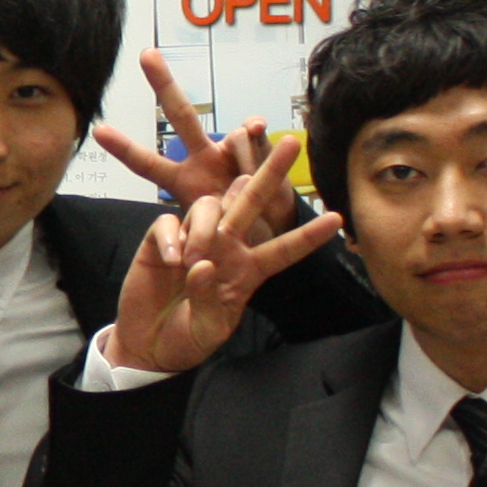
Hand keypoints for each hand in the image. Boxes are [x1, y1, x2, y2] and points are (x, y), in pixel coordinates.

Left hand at [91, 46, 301, 236]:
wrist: (272, 233)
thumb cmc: (234, 231)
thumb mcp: (215, 231)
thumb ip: (209, 214)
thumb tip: (225, 185)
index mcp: (181, 180)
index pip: (147, 163)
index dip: (124, 148)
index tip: (97, 129)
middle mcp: (202, 156)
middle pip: (181, 115)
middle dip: (164, 83)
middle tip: (147, 54)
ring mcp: (230, 150)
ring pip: (237, 132)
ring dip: (246, 158)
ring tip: (250, 186)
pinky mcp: (259, 148)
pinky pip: (257, 136)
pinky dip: (262, 143)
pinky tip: (271, 141)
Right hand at [105, 147, 345, 376]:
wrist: (148, 343)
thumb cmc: (188, 339)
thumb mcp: (209, 331)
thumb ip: (211, 300)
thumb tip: (203, 265)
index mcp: (248, 270)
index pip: (284, 250)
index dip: (308, 236)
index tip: (337, 219)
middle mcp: (226, 248)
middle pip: (251, 203)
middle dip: (271, 172)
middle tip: (290, 143)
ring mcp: (195, 241)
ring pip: (210, 207)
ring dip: (204, 226)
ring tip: (193, 258)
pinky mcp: (162, 241)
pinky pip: (168, 224)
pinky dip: (172, 237)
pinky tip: (172, 260)